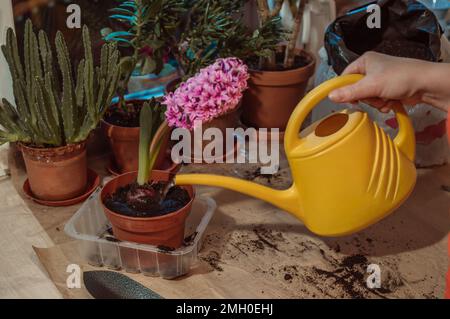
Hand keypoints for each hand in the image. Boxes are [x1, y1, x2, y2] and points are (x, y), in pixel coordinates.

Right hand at [328, 52, 449, 112]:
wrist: (426, 84)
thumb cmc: (399, 78)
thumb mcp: (371, 86)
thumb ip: (349, 92)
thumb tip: (330, 97)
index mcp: (365, 61)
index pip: (345, 77)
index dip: (344, 89)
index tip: (349, 99)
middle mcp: (371, 68)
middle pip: (356, 89)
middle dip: (366, 98)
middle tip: (374, 97)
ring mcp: (380, 79)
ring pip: (367, 97)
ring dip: (375, 102)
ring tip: (385, 100)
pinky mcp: (389, 88)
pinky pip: (377, 100)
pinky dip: (383, 104)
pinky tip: (390, 103)